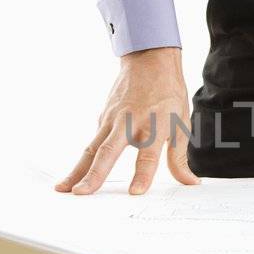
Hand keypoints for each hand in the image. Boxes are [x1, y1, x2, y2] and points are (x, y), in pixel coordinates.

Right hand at [55, 46, 199, 195]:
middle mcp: (130, 123)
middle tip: (82, 193)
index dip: (143, 174)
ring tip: (64, 188)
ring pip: (92, 148)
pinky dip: (83, 160)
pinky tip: (75, 176)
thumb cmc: (168, 93)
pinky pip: (92, 142)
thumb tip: (190, 182)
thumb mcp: (181, 124)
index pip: (148, 155)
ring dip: (77, 170)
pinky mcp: (103, 118)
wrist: (150, 60)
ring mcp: (113, 119)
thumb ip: (179, 158)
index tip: (135, 192)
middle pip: (109, 151)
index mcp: (154, 126)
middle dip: (94, 174)